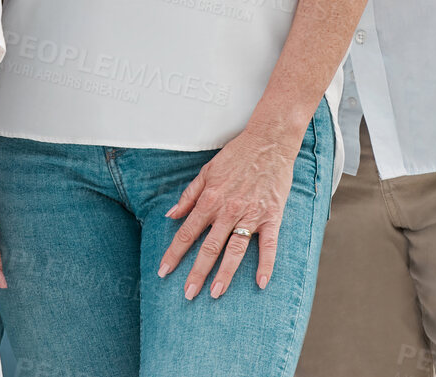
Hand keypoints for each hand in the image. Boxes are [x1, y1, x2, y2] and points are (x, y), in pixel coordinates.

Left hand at [158, 125, 298, 299]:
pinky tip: (261, 283)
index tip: (163, 271)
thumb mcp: (207, 171)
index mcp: (210, 199)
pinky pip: (269, 245)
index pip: (187, 232)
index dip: (174, 253)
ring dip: (225, 273)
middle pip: (209, 247)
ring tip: (215, 294)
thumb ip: (189, 195)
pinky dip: (266, 264)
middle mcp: (228, 210)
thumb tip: (171, 215)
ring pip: (235, 250)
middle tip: (187, 294)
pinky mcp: (272, 216)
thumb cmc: (236, 155)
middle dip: (196, 272)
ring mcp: (251, 214)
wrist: (268, 141)